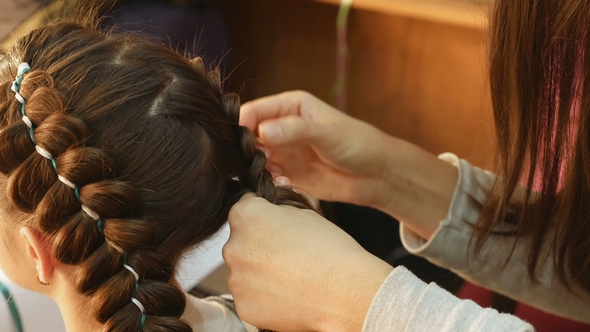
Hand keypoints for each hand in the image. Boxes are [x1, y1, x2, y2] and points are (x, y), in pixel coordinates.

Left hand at [223, 193, 393, 331]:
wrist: (344, 292)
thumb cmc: (330, 249)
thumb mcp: (306, 211)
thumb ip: (282, 202)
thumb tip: (278, 187)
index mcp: (246, 216)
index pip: (246, 206)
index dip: (265, 214)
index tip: (278, 224)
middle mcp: (233, 246)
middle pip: (241, 240)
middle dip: (260, 244)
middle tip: (288, 252)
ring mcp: (236, 279)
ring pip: (244, 270)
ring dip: (260, 270)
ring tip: (291, 275)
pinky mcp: (244, 307)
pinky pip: (250, 296)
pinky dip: (264, 295)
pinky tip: (287, 292)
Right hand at [240, 90, 394, 208]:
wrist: (376, 174)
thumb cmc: (358, 143)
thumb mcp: (327, 133)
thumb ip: (295, 131)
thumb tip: (263, 131)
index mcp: (290, 107)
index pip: (255, 111)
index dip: (242, 123)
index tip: (239, 141)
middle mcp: (282, 128)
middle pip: (250, 136)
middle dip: (247, 149)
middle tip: (257, 161)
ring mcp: (284, 152)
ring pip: (255, 158)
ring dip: (257, 167)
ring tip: (273, 172)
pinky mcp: (288, 174)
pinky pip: (267, 178)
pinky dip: (268, 182)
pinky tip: (284, 183)